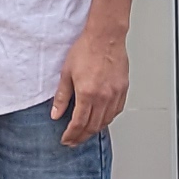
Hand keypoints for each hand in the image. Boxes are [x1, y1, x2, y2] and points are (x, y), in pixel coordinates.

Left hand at [52, 24, 129, 147]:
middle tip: (74, 141)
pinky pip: (116, 111)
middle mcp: (103, 97)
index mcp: (87, 93)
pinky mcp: (123, 90)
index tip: (66, 139)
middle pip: (93, 126)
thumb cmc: (86, 49)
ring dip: (95, 130)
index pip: (78, 123)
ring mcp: (115, 94)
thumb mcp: (66, 73)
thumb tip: (56, 113)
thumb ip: (62, 97)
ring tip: (86, 133)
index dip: (71, 135)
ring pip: (106, 121)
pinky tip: (101, 119)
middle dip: (82, 137)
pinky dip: (107, 119)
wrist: (105, 37)